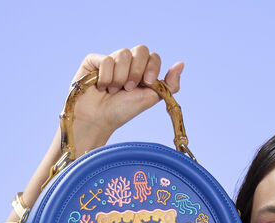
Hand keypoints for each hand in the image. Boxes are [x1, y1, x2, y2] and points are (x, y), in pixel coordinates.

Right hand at [67, 45, 183, 151]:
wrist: (98, 120)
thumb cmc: (122, 112)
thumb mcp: (150, 98)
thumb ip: (167, 84)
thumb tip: (181, 64)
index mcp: (140, 71)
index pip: (152, 56)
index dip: (151, 67)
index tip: (146, 83)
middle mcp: (126, 63)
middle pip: (141, 50)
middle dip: (137, 71)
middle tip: (128, 88)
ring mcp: (110, 60)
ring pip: (123, 54)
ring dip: (120, 78)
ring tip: (113, 91)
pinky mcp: (93, 60)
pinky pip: (106, 59)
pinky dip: (106, 77)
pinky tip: (101, 87)